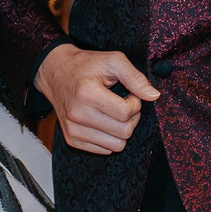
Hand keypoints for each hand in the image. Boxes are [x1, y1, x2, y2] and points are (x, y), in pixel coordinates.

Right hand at [36, 44, 160, 155]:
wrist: (56, 73)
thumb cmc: (86, 65)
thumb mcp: (113, 61)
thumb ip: (135, 77)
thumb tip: (154, 96)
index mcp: (87, 93)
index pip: (125, 113)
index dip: (135, 104)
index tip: (129, 95)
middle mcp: (77, 115)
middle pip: (124, 132)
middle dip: (131, 119)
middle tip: (124, 105)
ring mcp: (73, 130)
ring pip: (116, 145)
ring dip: (121, 130)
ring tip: (114, 113)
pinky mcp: (72, 139)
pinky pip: (104, 150)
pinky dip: (109, 138)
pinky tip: (103, 121)